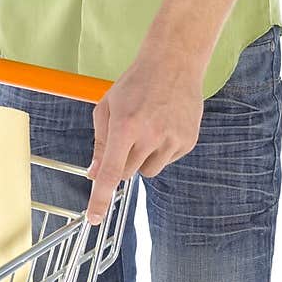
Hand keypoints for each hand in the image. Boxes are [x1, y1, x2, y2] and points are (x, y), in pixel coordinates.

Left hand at [85, 47, 204, 223]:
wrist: (173, 64)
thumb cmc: (136, 84)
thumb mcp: (107, 108)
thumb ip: (100, 143)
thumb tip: (93, 174)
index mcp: (126, 126)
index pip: (111, 172)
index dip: (101, 197)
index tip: (94, 217)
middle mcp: (150, 136)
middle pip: (129, 173)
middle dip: (123, 160)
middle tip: (129, 135)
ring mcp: (172, 140)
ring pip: (148, 171)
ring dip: (143, 158)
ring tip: (148, 128)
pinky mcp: (188, 142)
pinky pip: (167, 161)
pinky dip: (161, 151)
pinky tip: (163, 126)